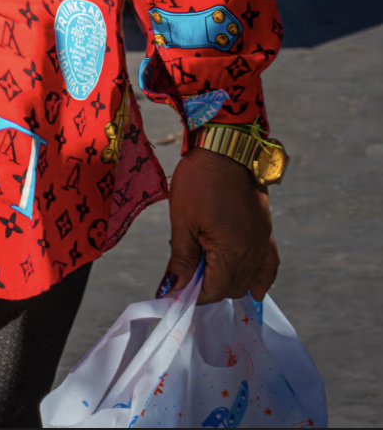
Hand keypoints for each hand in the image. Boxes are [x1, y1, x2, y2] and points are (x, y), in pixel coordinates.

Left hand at [161, 146, 278, 305]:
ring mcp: (262, 242)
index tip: (177, 286)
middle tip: (188, 268)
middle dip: (209, 286)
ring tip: (207, 266)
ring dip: (229, 280)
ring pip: (249, 278)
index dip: (193, 292)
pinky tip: (254, 287)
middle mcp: (252, 252)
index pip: (215, 290)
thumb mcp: (183, 219)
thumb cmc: (199, 180)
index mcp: (232, 251)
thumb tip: (171, 290)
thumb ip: (181, 259)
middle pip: (232, 287)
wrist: (225, 148)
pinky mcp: (266, 231)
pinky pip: (269, 265)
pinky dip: (261, 278)